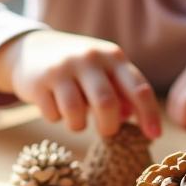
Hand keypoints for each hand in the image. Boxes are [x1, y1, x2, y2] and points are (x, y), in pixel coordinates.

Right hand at [0, 29, 160, 139]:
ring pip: (77, 113)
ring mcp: (62, 68)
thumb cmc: (77, 68)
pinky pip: (53, 115)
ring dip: (78, 125)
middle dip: (109, 127)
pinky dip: (56, 118)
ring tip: (75, 119)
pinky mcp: (39, 81)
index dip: (149, 115)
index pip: (139, 88)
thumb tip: (131, 117)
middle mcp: (89, 58)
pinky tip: (54, 106)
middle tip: (106, 131)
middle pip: (107, 104)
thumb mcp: (102, 71)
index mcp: (112, 56)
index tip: (154, 137)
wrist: (30, 49)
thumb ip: (121, 92)